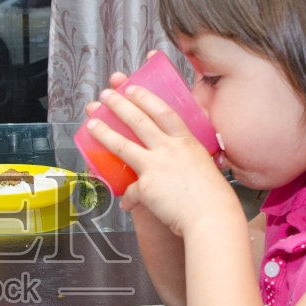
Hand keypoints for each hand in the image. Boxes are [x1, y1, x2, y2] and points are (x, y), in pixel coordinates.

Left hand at [84, 72, 235, 234]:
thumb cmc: (215, 198)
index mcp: (187, 143)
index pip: (163, 112)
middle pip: (139, 121)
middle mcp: (170, 150)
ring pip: (123, 145)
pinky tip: (122, 202)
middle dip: (119, 104)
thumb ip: (188, 161)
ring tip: (91, 122)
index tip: (132, 87)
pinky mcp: (146, 187)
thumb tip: (176, 168)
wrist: (212, 218)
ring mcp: (156, 166)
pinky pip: (131, 191)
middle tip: (106, 94)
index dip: (145, 98)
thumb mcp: (205, 167)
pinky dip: (128, 199)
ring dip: (104, 132)